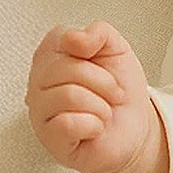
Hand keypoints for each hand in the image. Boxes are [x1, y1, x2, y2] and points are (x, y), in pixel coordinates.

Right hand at [26, 20, 156, 172]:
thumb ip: (98, 32)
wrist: (134, 126)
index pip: (62, 37)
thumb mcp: (116, 49)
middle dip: (104, 81)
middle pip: (69, 69)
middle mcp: (38, 81)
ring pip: (69, 96)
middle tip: (112, 92)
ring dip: (101, 105)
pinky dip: (94, 125)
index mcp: (52, 55)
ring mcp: (39, 112)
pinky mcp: (48, 139)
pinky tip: (94, 128)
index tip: (100, 61)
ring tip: (103, 111)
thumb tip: (72, 38)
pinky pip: (68, 124)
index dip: (92, 48)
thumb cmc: (119, 87)